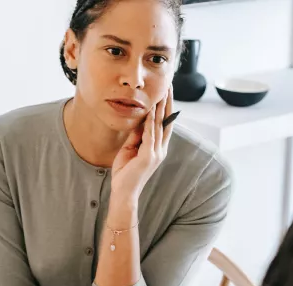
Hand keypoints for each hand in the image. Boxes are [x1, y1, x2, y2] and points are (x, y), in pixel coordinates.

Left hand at [111, 86, 173, 201]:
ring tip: (162, 92)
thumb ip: (136, 136)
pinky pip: (150, 135)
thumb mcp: (130, 149)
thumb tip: (139, 122)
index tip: (165, 92)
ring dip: (161, 108)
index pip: (165, 124)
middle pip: (167, 122)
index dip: (166, 107)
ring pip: (160, 126)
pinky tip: (151, 110)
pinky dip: (151, 122)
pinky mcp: (148, 157)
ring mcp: (156, 154)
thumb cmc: (125, 173)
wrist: (123, 193)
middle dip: (167, 103)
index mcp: (157, 149)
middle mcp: (160, 150)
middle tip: (169, 85)